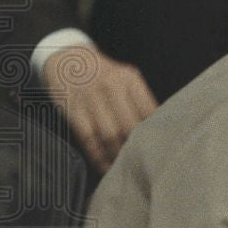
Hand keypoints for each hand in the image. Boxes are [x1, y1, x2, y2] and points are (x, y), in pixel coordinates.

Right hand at [43, 44, 156, 172]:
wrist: (67, 60)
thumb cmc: (104, 75)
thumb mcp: (126, 78)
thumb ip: (140, 99)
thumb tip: (158, 128)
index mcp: (129, 79)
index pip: (148, 111)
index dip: (154, 132)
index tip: (159, 148)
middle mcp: (111, 87)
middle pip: (129, 125)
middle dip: (136, 147)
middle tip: (143, 162)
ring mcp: (90, 98)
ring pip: (109, 135)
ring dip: (118, 155)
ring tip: (126, 167)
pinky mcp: (72, 110)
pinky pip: (88, 138)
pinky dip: (98, 156)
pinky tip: (106, 166)